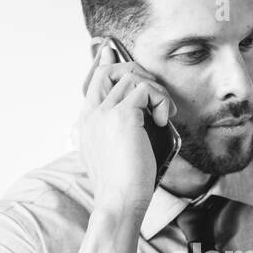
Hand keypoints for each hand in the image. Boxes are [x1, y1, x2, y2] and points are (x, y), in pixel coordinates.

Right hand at [74, 39, 177, 215]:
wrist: (119, 201)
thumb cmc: (122, 186)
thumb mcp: (114, 155)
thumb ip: (117, 133)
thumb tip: (137, 117)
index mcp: (87, 122)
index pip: (94, 81)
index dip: (106, 63)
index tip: (111, 51)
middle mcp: (92, 113)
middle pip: (111, 70)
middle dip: (137, 72)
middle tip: (155, 92)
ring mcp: (105, 113)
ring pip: (132, 77)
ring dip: (156, 91)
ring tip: (164, 114)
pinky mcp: (123, 116)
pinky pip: (145, 88)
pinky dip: (161, 99)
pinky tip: (165, 120)